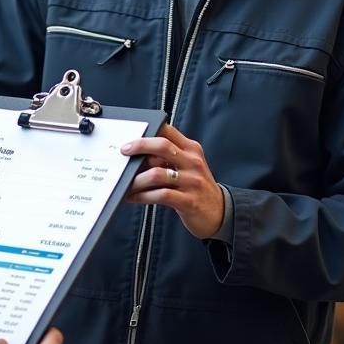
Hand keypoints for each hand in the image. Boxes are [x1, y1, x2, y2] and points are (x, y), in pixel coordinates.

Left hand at [120, 124, 224, 239]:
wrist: (219, 212)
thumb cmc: (196, 187)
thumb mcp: (188, 166)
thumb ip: (169, 157)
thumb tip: (138, 154)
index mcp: (192, 150)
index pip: (169, 132)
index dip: (149, 131)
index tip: (130, 136)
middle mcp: (193, 162)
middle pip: (163, 146)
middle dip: (139, 147)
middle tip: (124, 152)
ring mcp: (192, 181)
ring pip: (157, 173)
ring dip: (137, 179)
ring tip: (126, 183)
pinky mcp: (189, 201)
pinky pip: (161, 195)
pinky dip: (142, 196)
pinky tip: (133, 197)